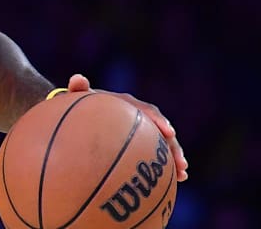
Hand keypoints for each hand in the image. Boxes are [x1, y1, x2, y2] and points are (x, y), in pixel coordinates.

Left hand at [65, 73, 188, 181]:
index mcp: (126, 104)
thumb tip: (78, 79)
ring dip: (174, 157)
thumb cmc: (77, 104)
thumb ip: (78, 88)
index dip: (158, 120)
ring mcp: (140, 129)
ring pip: (162, 143)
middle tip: (181, 162)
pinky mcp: (139, 141)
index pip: (146, 110)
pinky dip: (165, 165)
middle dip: (173, 145)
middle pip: (161, 130)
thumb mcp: (77, 96)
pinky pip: (154, 153)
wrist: (78, 111)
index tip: (169, 132)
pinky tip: (176, 181)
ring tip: (183, 174)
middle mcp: (138, 115)